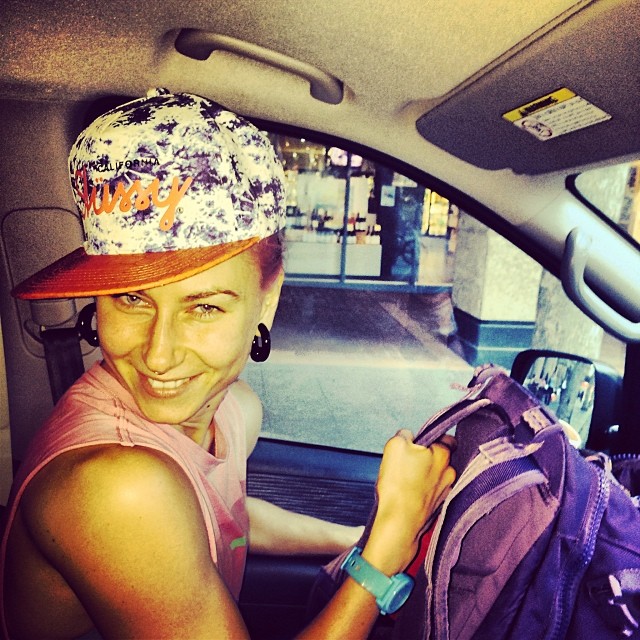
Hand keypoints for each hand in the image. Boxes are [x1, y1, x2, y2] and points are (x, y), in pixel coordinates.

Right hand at [363, 430, 455, 572]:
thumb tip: (408, 436)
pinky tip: (409, 493)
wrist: (399, 522)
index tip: (421, 443)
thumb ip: (404, 435)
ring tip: (406, 480)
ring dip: (425, 475)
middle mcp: (449, 472)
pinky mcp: (438, 506)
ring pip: (436, 476)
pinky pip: (432, 492)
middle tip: (409, 461)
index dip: (433, 438)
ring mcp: (445, 491)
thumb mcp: (394, 446)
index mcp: (443, 454)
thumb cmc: (398, 484)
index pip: (447, 438)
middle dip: (427, 458)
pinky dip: (423, 491)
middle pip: (441, 458)